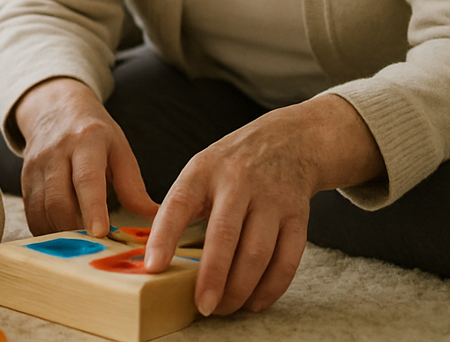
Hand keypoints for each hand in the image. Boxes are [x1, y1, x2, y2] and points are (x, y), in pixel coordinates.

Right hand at [13, 77, 156, 236]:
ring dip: (58, 233)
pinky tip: (60, 241)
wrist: (54, 108)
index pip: (87, 178)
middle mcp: (57, 152)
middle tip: (93, 251)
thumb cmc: (94, 132)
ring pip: (41, 208)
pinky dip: (44, 230)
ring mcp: (37, 165)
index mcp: (86, 141)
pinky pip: (31, 211)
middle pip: (59, 198)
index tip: (100, 232)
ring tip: (79, 250)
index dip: (93, 207)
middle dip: (73, 229)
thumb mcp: (119, 148)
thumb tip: (156, 218)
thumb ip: (133, 185)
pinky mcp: (25, 178)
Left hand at [142, 93, 383, 316]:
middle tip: (203, 307)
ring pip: (257, 252)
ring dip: (241, 288)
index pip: (178, 204)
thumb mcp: (199, 171)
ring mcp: (271, 198)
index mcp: (202, 171)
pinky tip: (255, 301)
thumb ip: (181, 207)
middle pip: (225, 235)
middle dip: (213, 277)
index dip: (163, 237)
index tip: (152, 267)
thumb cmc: (231, 165)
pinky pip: (288, 259)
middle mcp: (237, 182)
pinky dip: (272, 287)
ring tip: (225, 308)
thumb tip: (155, 257)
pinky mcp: (298, 215)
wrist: (288, 140)